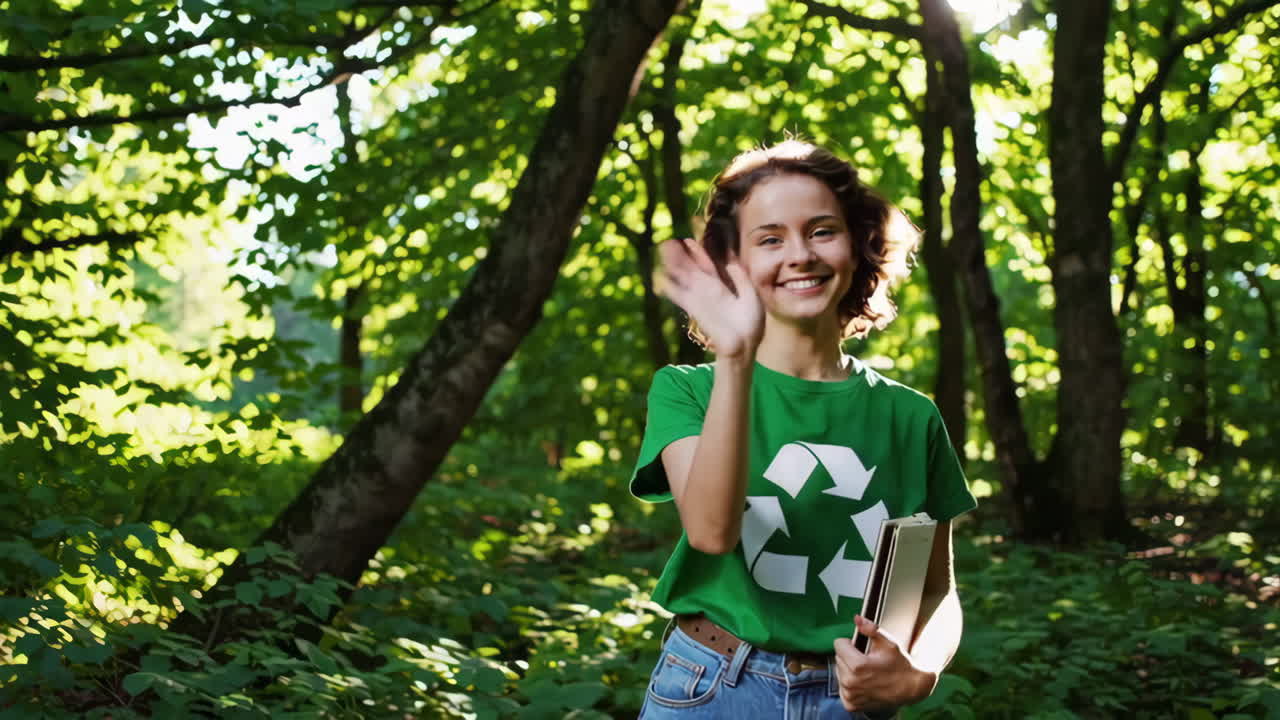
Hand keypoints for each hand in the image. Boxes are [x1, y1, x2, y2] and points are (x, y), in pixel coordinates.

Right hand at [655, 238, 762, 358]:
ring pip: (684, 278)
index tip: (689, 241)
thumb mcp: (751, 294)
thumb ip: (741, 277)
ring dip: (673, 265)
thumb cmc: (750, 324)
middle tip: (668, 243)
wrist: (745, 345)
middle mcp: (708, 292)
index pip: (707, 267)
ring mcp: (700, 300)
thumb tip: (732, 261)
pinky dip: (671, 288)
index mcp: (721, 288)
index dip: (698, 254)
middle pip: (691, 270)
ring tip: (663, 251)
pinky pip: (680, 295)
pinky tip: (661, 279)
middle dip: (680, 257)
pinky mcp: (695, 309)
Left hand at [833, 615, 935, 711]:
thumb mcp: (888, 643)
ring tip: (866, 672)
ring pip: (839, 672)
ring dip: (848, 670)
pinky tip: (863, 683)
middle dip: (849, 656)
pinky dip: (850, 685)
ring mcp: (850, 695)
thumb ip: (870, 629)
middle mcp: (850, 682)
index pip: (838, 644)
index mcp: (857, 665)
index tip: (860, 648)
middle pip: (838, 658)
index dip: (850, 643)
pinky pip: (841, 688)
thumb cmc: (900, 666)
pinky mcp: (850, 704)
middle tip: (866, 660)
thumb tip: (857, 619)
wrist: (909, 688)